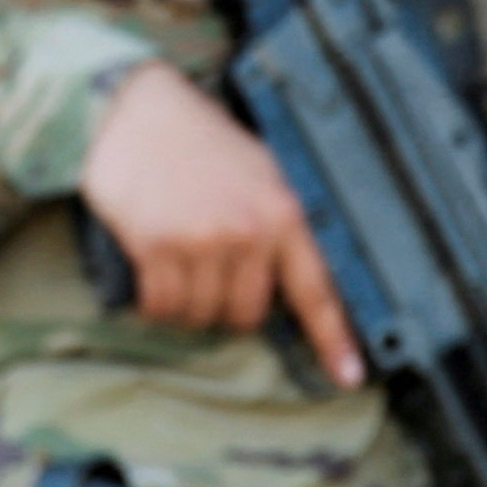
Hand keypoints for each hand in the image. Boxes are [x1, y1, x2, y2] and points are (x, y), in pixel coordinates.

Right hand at [79, 62, 361, 385]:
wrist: (139, 110)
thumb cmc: (202, 142)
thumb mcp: (262, 172)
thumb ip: (279, 223)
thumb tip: (286, 285)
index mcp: (283, 212)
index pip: (316, 290)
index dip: (332, 338)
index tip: (347, 376)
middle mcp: (246, 231)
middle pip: (246, 315)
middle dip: (227, 307)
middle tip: (211, 276)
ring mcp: (200, 240)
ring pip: (199, 315)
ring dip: (187, 305)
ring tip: (179, 265)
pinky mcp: (154, 246)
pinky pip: (160, 306)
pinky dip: (154, 303)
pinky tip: (153, 271)